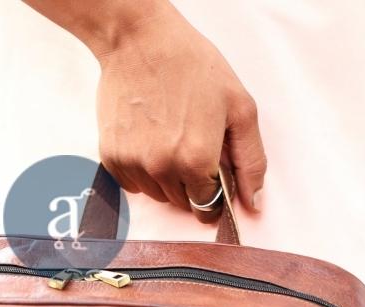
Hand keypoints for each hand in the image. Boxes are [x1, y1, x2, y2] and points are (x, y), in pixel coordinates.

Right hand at [93, 8, 266, 218]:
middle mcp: (162, 169)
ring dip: (167, 179)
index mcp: (196, 161)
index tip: (212, 179)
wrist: (140, 40)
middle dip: (191, 184)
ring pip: (157, 195)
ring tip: (170, 138)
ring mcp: (134, 164)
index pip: (208, 208)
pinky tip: (148, 140)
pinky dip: (142, 171)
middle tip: (192, 145)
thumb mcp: (239, 108)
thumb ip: (251, 161)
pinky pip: (132, 184)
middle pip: (182, 203)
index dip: (214, 196)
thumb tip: (252, 203)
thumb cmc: (193, 66)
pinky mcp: (112, 157)